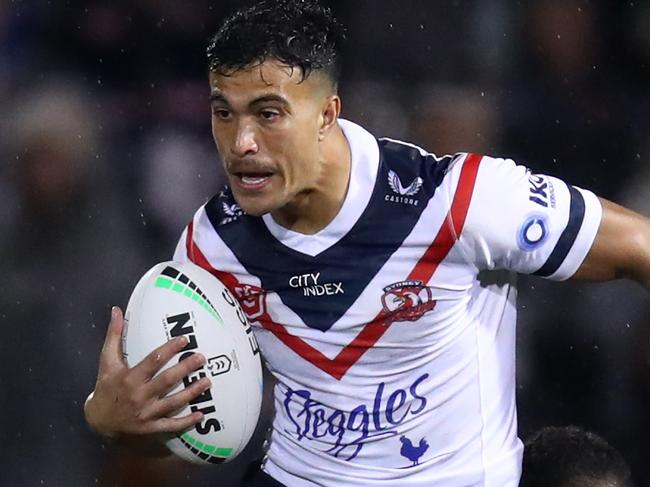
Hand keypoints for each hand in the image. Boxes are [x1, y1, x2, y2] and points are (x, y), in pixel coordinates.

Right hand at [85, 306, 210, 438]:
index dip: (169, 349)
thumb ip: (114, 335)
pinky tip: (201, 415)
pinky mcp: (150, 427)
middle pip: (166, 380)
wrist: (98, 420)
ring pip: (172, 402)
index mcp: (129, 378)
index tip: (184, 340)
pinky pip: (170, 425)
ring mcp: (146, 413)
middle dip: (185, 369)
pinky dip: (186, 422)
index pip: (152, 361)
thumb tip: (116, 310)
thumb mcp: (107, 361)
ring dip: (191, 393)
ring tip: (207, 382)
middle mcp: (139, 396)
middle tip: (201, 358)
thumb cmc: (106, 385)